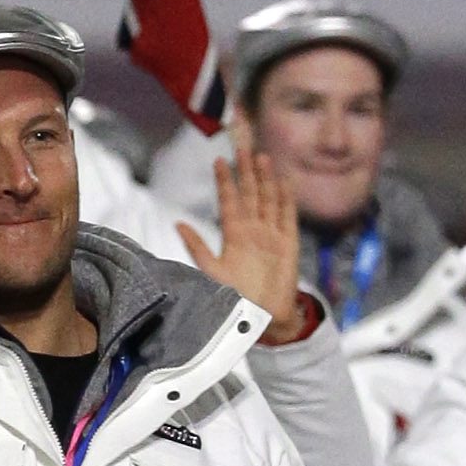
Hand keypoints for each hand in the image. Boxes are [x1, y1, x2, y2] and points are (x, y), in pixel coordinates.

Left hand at [179, 150, 310, 337]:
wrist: (261, 318)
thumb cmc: (234, 297)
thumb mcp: (211, 271)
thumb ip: (196, 247)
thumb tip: (177, 223)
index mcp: (233, 235)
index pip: (228, 201)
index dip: (224, 181)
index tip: (219, 161)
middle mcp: (253, 230)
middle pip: (250, 194)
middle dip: (247, 171)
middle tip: (243, 147)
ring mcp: (271, 234)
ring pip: (269, 200)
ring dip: (266, 179)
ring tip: (263, 158)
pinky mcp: (288, 243)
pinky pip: (287, 216)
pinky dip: (287, 198)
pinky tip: (285, 181)